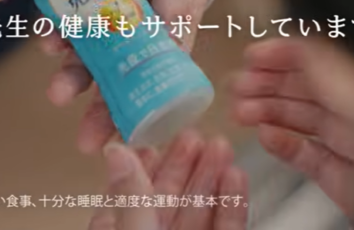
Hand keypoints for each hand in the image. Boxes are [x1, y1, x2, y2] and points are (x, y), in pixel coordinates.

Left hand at [39, 0, 211, 154]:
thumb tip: (174, 30)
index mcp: (173, 22)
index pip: (159, 71)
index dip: (144, 104)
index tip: (127, 135)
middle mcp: (141, 24)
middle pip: (125, 72)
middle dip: (103, 104)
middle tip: (87, 137)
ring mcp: (111, 11)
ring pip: (93, 52)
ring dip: (74, 74)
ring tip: (56, 93)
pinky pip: (69, 19)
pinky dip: (57, 31)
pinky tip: (45, 39)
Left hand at [88, 130, 247, 229]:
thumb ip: (130, 198)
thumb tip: (116, 151)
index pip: (130, 195)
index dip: (144, 165)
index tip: (158, 140)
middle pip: (170, 199)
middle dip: (185, 165)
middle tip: (197, 134)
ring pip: (199, 211)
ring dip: (211, 178)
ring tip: (221, 146)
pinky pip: (225, 229)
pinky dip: (233, 205)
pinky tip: (237, 176)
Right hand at [229, 37, 353, 224]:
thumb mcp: (344, 76)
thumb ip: (314, 54)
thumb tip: (293, 35)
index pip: (314, 58)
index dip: (280, 54)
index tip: (251, 55)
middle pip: (301, 89)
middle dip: (264, 84)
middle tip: (236, 85)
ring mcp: (348, 139)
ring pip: (299, 119)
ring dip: (265, 111)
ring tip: (240, 111)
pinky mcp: (340, 171)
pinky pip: (304, 154)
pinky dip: (281, 144)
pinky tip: (264, 136)